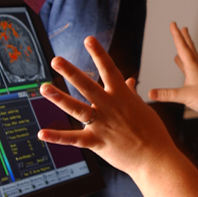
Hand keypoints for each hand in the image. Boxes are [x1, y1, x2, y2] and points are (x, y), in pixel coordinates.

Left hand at [38, 36, 173, 175]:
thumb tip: (129, 80)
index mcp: (122, 96)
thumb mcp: (142, 108)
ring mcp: (103, 124)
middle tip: (56, 60)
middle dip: (71, 72)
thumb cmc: (153, 132)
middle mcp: (110, 107)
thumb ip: (131, 93)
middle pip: (87, 85)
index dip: (99, 54)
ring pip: (77, 109)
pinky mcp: (98, 142)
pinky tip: (42, 132)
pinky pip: (74, 139)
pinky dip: (57, 136)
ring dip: (59, 98)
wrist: (155, 157)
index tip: (89, 39)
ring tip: (44, 88)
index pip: (109, 69)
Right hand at [149, 23, 197, 123]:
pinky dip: (186, 68)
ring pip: (191, 60)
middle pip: (190, 50)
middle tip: (183, 28)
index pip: (183, 48)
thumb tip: (150, 93)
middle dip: (185, 39)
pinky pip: (191, 72)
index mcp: (193, 68)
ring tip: (181, 48)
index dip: (176, 35)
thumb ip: (167, 94)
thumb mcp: (185, 96)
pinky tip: (186, 72)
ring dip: (186, 52)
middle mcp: (197, 69)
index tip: (173, 24)